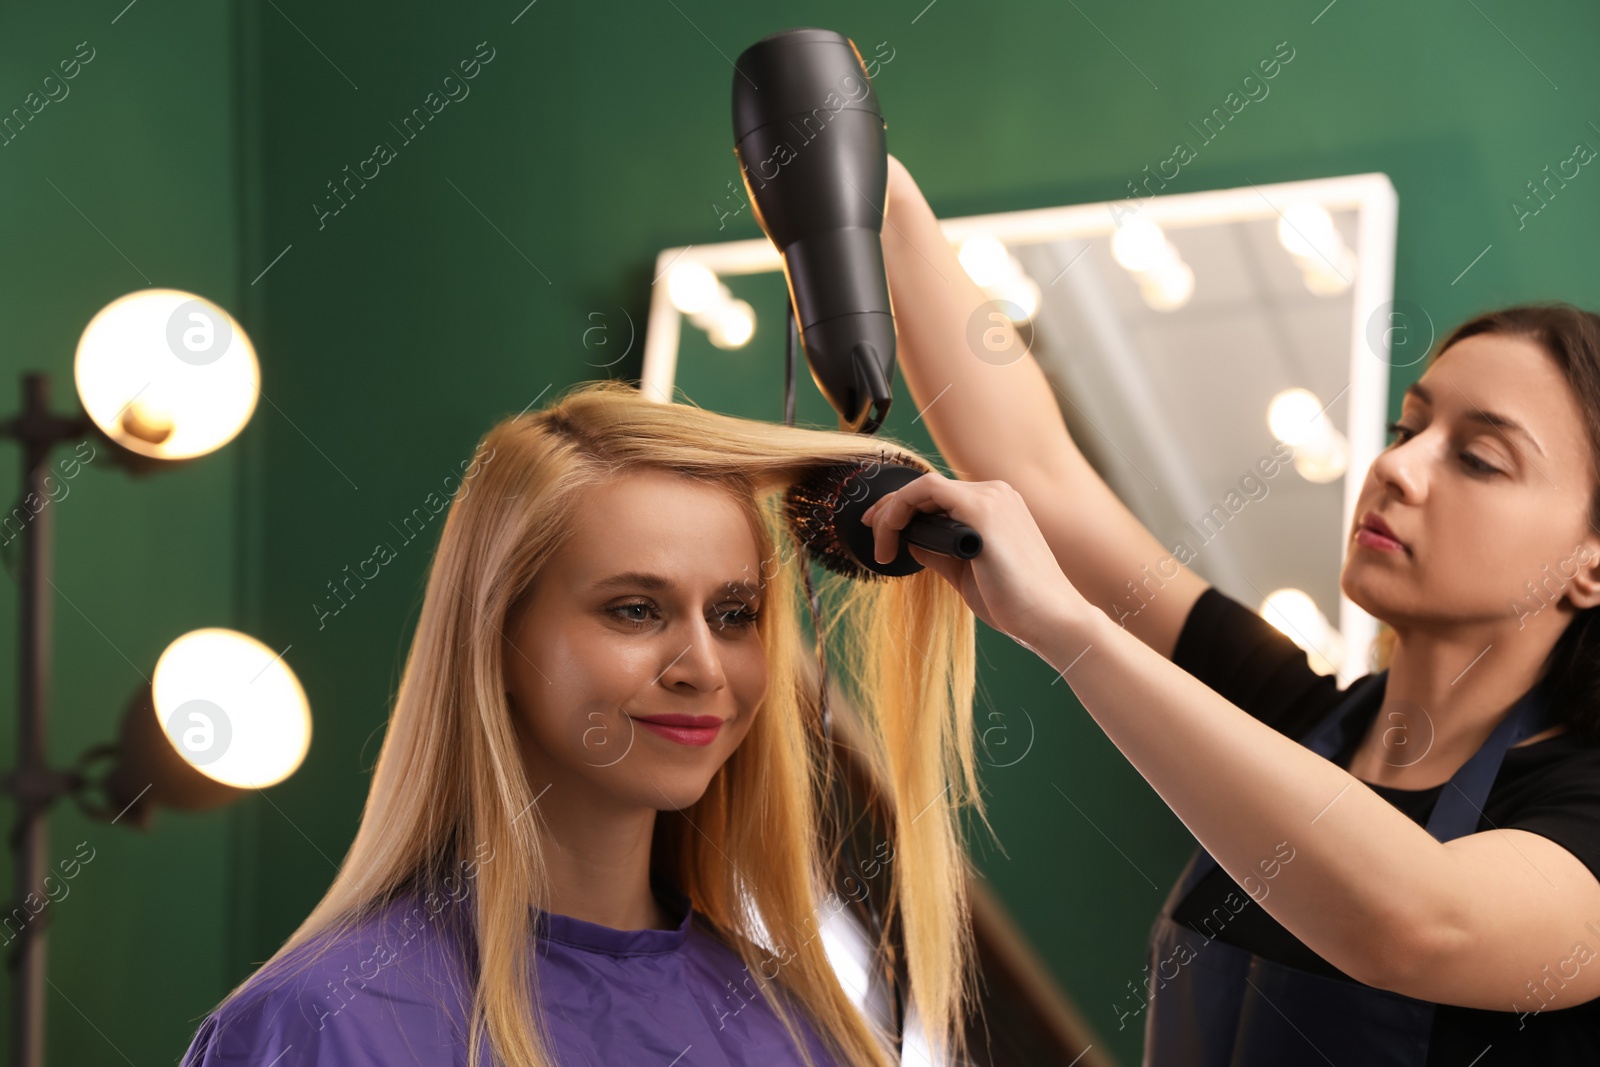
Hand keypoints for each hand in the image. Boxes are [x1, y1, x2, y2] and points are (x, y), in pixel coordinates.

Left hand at [860, 471, 1092, 647]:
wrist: (1050, 619)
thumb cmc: (1014, 602)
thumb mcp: (965, 572)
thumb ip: (940, 551)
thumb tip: (911, 542)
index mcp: (997, 506)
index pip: (940, 496)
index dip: (903, 508)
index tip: (881, 530)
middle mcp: (997, 494)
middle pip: (929, 488)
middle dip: (891, 507)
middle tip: (869, 531)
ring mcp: (992, 498)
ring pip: (925, 486)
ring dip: (893, 511)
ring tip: (880, 544)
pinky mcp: (983, 510)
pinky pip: (928, 491)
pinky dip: (902, 508)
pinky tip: (890, 534)